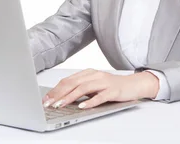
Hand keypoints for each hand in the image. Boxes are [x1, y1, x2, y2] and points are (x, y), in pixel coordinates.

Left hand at [42, 68, 159, 109]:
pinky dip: (90, 101)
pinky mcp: (113, 91)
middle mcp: (95, 75)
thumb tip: (61, 98)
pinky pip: (100, 96)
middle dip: (58, 94)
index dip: (55, 90)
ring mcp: (104, 82)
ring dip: (70, 97)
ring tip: (61, 105)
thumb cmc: (112, 87)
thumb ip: (80, 89)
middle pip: (73, 83)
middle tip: (49, 103)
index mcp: (88, 73)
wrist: (134, 85)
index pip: (67, 80)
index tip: (45, 99)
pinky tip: (82, 106)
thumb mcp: (94, 86)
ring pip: (84, 88)